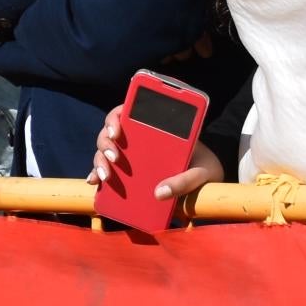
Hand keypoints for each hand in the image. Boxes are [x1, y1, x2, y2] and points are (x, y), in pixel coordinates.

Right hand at [90, 102, 219, 207]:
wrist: (211, 185)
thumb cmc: (207, 170)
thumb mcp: (204, 172)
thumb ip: (187, 180)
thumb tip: (159, 193)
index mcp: (157, 128)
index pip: (129, 112)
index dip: (116, 118)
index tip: (117, 132)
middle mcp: (140, 139)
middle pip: (111, 133)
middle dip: (105, 143)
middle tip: (114, 157)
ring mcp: (131, 157)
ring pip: (104, 151)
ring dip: (99, 161)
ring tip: (105, 176)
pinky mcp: (127, 175)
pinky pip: (107, 171)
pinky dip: (97, 175)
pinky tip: (94, 183)